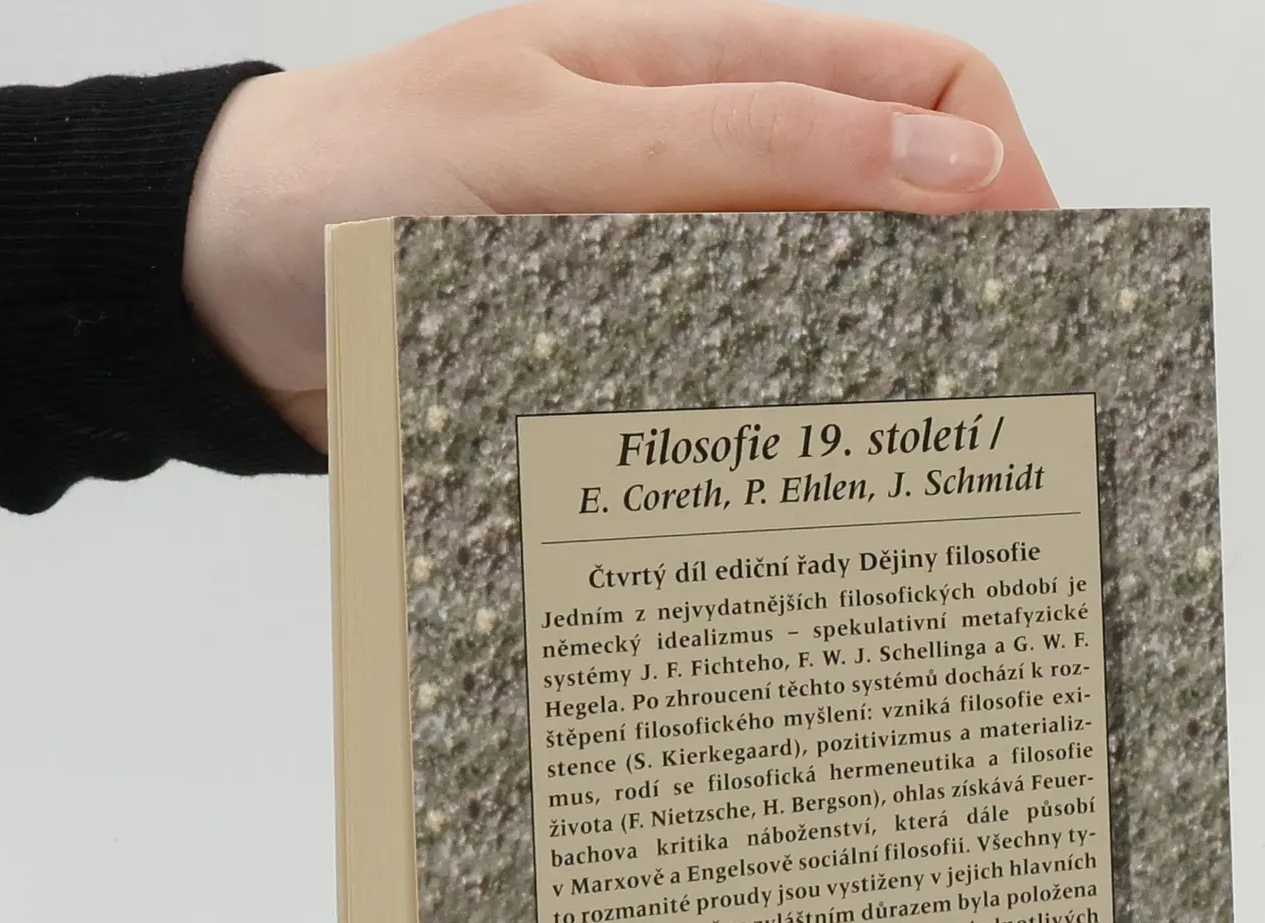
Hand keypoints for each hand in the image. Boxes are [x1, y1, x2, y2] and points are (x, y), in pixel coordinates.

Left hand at [182, 0, 1057, 446]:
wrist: (219, 290)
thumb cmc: (358, 169)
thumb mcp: (555, 130)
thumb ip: (751, 140)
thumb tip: (955, 159)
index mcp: (715, 70)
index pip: (924, 85)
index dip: (1003, 163)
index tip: (1045, 272)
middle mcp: (717, 182)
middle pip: (898, 227)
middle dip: (965, 301)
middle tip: (1005, 407)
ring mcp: (679, 289)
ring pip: (828, 341)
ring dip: (871, 400)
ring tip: (910, 482)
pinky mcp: (634, 387)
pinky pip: (738, 422)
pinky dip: (776, 462)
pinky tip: (794, 510)